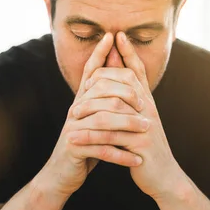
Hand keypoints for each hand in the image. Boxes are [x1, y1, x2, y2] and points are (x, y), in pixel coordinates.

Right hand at [39, 32, 146, 198]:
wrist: (62, 174)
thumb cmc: (85, 144)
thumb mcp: (95, 119)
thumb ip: (105, 98)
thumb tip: (116, 71)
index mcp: (82, 101)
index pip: (90, 72)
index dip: (99, 54)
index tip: (111, 35)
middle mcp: (75, 110)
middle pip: (102, 94)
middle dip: (127, 96)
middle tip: (147, 105)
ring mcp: (73, 128)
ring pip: (104, 121)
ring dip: (128, 126)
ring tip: (147, 131)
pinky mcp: (74, 147)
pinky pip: (101, 148)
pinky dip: (121, 154)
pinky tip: (137, 159)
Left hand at [69, 31, 184, 199]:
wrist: (163, 175)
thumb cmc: (145, 144)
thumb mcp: (139, 118)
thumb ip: (130, 96)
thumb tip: (119, 75)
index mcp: (147, 101)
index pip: (137, 71)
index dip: (128, 52)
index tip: (116, 34)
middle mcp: (148, 109)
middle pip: (125, 83)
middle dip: (102, 78)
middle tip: (82, 84)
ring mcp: (145, 126)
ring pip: (115, 108)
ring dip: (91, 109)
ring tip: (71, 114)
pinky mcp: (139, 145)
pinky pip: (111, 136)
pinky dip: (90, 136)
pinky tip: (74, 137)